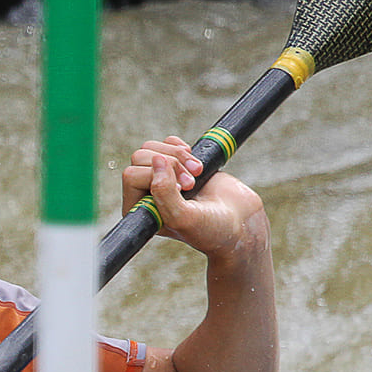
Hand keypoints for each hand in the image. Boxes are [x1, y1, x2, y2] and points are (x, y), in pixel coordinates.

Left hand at [122, 137, 268, 265]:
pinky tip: (197, 165)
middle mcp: (145, 193)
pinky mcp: (176, 164)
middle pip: (140, 157)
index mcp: (139, 210)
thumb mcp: (184, 217)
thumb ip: (164, 193)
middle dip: (171, 164)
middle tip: (192, 183)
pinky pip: (168, 143)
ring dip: (179, 157)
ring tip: (198, 173)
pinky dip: (183, 149)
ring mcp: (160, 177)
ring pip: (152, 148)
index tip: (183, 190)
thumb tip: (156, 160)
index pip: (131, 175)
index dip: (158, 177)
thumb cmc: (211, 229)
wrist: (240, 222)